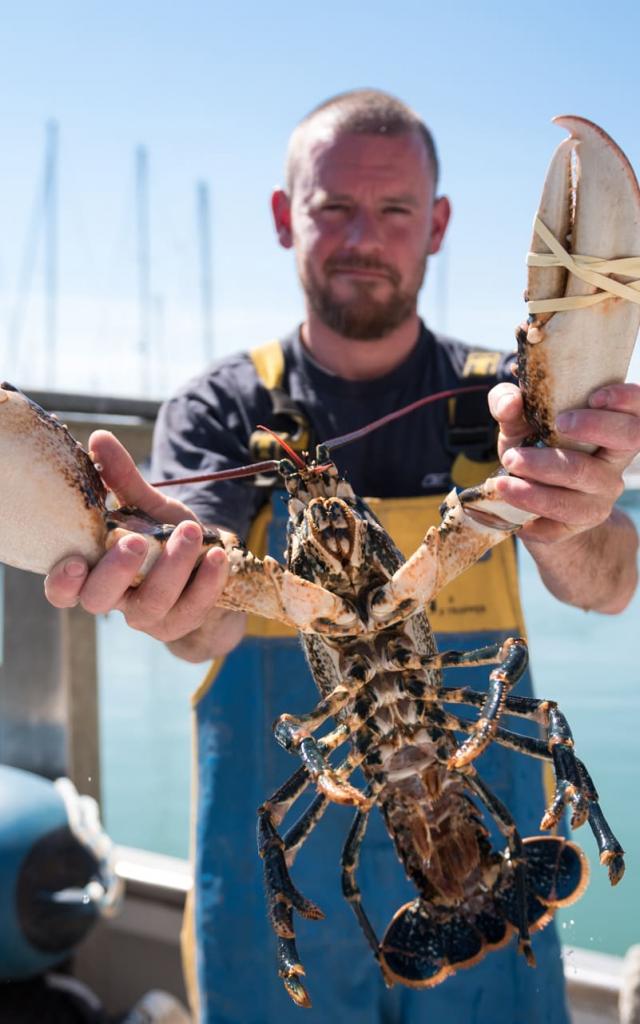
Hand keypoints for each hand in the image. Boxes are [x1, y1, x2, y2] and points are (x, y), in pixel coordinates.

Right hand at [44, 430, 244, 655]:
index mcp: (96, 573)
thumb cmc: (167, 538)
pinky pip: (194, 607)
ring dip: (171, 567)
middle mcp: (117, 599)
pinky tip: (217, 555)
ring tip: (190, 531)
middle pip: (99, 601)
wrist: (211, 570)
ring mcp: (151, 616)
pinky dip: (207, 581)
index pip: (64, 590)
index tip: (75, 562)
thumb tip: (99, 438)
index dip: (62, 583)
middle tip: (136, 542)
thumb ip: (123, 479)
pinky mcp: (185, 622)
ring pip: (152, 603)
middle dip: (115, 572)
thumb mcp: (147, 507)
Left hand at [488, 381, 639, 543]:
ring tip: (505, 471)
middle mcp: (613, 464)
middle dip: (592, 426)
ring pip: (581, 480)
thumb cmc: (532, 454)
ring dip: (541, 474)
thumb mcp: (518, 425)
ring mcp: (599, 497)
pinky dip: (527, 508)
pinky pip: (558, 519)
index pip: (636, 412)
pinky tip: (506, 500)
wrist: (532, 511)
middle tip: (556, 423)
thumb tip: (510, 402)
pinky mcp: (577, 525)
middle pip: (626, 438)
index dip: (626, 399)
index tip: (595, 396)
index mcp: (606, 431)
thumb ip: (509, 404)